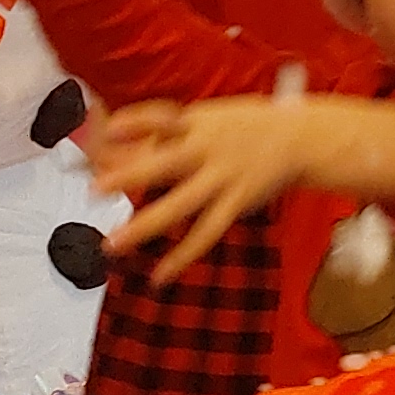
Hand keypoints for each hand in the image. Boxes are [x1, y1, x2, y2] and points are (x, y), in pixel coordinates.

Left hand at [86, 96, 326, 283]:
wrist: (300, 138)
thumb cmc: (245, 127)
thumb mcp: (208, 118)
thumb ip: (169, 133)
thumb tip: (115, 145)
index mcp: (197, 122)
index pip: (160, 118)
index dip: (133, 124)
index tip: (106, 130)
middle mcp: (208, 148)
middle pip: (164, 162)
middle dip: (128, 175)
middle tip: (94, 190)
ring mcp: (223, 177)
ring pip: (180, 206)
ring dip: (143, 226)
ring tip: (111, 244)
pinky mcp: (237, 201)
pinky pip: (206, 233)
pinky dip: (182, 256)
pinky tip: (159, 276)